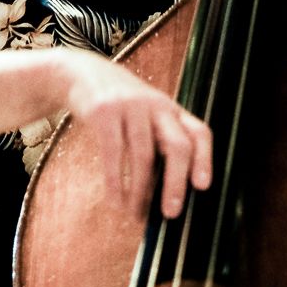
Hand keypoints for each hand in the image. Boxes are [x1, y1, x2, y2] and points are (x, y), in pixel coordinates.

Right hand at [58, 50, 211, 219]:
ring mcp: (130, 106)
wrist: (81, 73)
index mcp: (171, 110)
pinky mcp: (104, 111)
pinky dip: (115, 182)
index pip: (199, 133)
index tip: (203, 187)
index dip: (205, 160)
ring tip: (134, 213)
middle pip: (177, 146)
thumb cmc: (119, 106)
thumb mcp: (145, 115)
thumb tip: (164, 195)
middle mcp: (157, 105)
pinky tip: (114, 200)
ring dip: (140, 191)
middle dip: (176, 183)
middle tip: (170, 214)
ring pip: (143, 156)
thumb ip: (157, 144)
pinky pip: (113, 153)